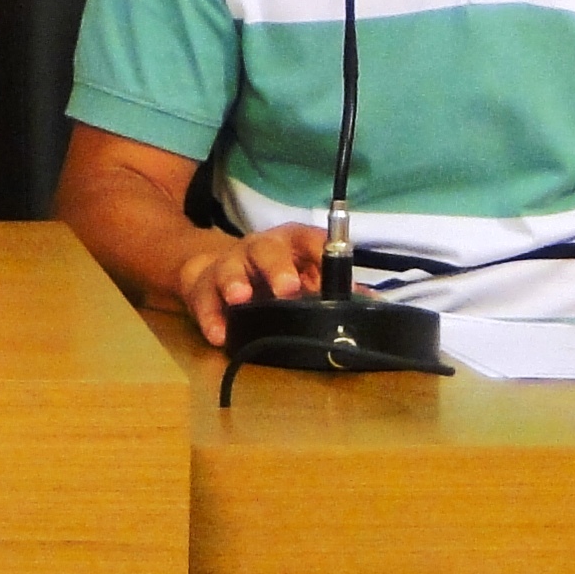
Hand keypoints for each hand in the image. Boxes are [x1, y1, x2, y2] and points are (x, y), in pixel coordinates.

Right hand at [174, 223, 325, 346]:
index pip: (307, 239)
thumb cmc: (274, 275)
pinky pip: (205, 300)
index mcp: (290, 245)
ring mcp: (229, 266)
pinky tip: (219, 334)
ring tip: (239, 298)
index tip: (329, 259)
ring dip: (234, 282)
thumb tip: (370, 304)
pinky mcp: (204, 288)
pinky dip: (211, 317)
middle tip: (288, 288)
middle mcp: (259, 250)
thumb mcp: (306, 276)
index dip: (318, 248)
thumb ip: (334, 288)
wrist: (218, 273)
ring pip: (230, 269)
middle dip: (276, 267)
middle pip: (267, 251)